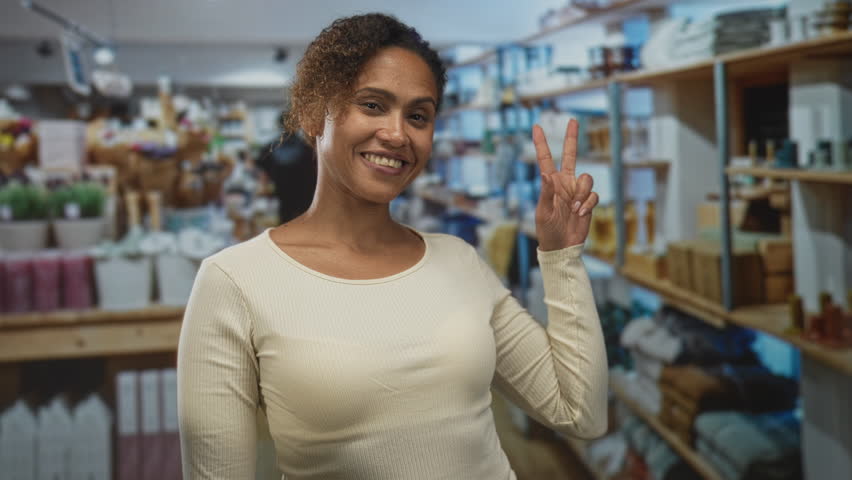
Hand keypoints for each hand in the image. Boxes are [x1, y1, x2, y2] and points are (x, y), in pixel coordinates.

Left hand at [532, 119, 598, 250]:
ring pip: (586, 178)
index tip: (536, 126)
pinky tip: (580, 214)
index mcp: (550, 183)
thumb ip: (546, 193)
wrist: (562, 246)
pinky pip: (594, 195)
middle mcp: (564, 183)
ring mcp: (577, 191)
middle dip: (572, 138)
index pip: (545, 159)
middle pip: (571, 155)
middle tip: (573, 120)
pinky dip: (588, 204)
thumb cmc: (547, 230)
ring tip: (574, 209)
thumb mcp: (543, 213)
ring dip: (582, 193)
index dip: (541, 143)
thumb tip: (546, 174)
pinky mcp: (588, 201)